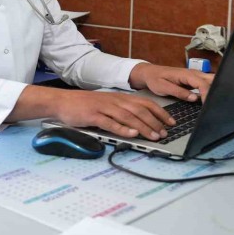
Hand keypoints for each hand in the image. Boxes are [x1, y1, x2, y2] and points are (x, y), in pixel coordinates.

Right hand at [52, 90, 175, 140]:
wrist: (63, 102)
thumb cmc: (85, 105)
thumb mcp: (107, 104)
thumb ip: (122, 112)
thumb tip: (139, 124)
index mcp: (120, 98)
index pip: (145, 103)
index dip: (160, 112)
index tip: (170, 122)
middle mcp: (115, 101)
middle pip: (140, 110)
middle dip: (155, 122)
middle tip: (164, 133)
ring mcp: (104, 108)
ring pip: (128, 117)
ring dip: (143, 127)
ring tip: (153, 136)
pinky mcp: (94, 116)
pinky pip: (110, 123)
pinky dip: (122, 129)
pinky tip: (131, 135)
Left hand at [128, 63, 213, 101]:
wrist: (149, 72)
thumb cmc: (155, 79)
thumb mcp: (163, 87)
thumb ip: (178, 92)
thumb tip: (194, 98)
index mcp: (186, 74)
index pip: (203, 84)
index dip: (208, 95)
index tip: (208, 106)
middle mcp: (193, 73)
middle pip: (212, 80)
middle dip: (216, 91)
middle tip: (216, 104)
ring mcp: (194, 76)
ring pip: (211, 80)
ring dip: (215, 90)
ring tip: (216, 103)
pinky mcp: (194, 80)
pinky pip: (206, 84)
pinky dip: (210, 90)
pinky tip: (210, 100)